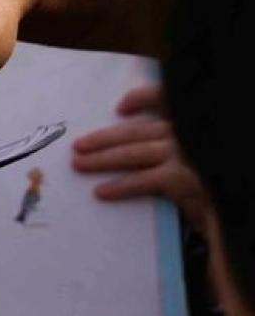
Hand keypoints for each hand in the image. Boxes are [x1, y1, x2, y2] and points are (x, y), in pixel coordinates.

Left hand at [72, 85, 209, 233]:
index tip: (120, 108)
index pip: (166, 100)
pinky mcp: (184, 178)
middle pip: (139, 131)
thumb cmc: (215, 192)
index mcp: (192, 126)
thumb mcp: (196, 165)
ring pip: (134, 152)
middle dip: (104, 138)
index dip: (143, 98)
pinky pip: (144, 179)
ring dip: (102, 159)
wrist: (236, 217)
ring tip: (79, 164)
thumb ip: (170, 151)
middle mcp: (189, 135)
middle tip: (78, 146)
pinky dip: (121, 186)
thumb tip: (133, 151)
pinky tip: (102, 192)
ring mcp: (187, 154)